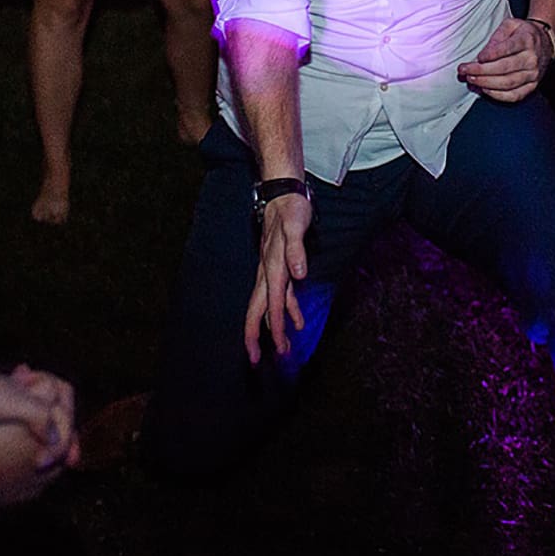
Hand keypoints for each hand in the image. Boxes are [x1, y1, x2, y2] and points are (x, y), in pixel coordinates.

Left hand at [0, 365, 79, 469]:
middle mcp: (7, 402)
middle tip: (61, 467)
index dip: (67, 421)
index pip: (57, 397)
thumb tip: (58, 438)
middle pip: (44, 418)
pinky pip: (2, 452)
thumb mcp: (3, 401)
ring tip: (44, 474)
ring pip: (24, 438)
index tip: (66, 452)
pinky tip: (19, 475)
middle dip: (57, 441)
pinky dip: (15, 462)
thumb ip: (37, 414)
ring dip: (37, 453)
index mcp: (17, 388)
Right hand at [243, 192, 312, 363]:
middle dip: (256, 338)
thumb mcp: (296, 226)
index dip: (269, 331)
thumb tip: (299, 273)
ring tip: (282, 350)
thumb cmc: (291, 209)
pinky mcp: (280, 266)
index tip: (269, 351)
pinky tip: (298, 321)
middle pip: (258, 311)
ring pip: (269, 306)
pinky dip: (288, 310)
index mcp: (272, 268)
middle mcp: (268, 273)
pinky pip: (282, 295)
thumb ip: (297, 250)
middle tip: (255, 362)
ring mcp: (273, 271)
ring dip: (275, 328)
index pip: (269, 306)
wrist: (284, 193)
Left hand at [455, 15, 553, 102]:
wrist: (546, 43)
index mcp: (526, 40)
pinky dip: (498, 95)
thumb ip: (497, 36)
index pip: (507, 49)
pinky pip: (514, 95)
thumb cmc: (523, 33)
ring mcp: (533, 74)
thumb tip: (483, 54)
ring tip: (471, 79)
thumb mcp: (511, 25)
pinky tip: (485, 90)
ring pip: (508, 83)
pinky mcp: (532, 86)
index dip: (491, 54)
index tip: (477, 57)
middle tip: (465, 70)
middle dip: (481, 71)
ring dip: (486, 83)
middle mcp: (532, 59)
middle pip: (504, 68)